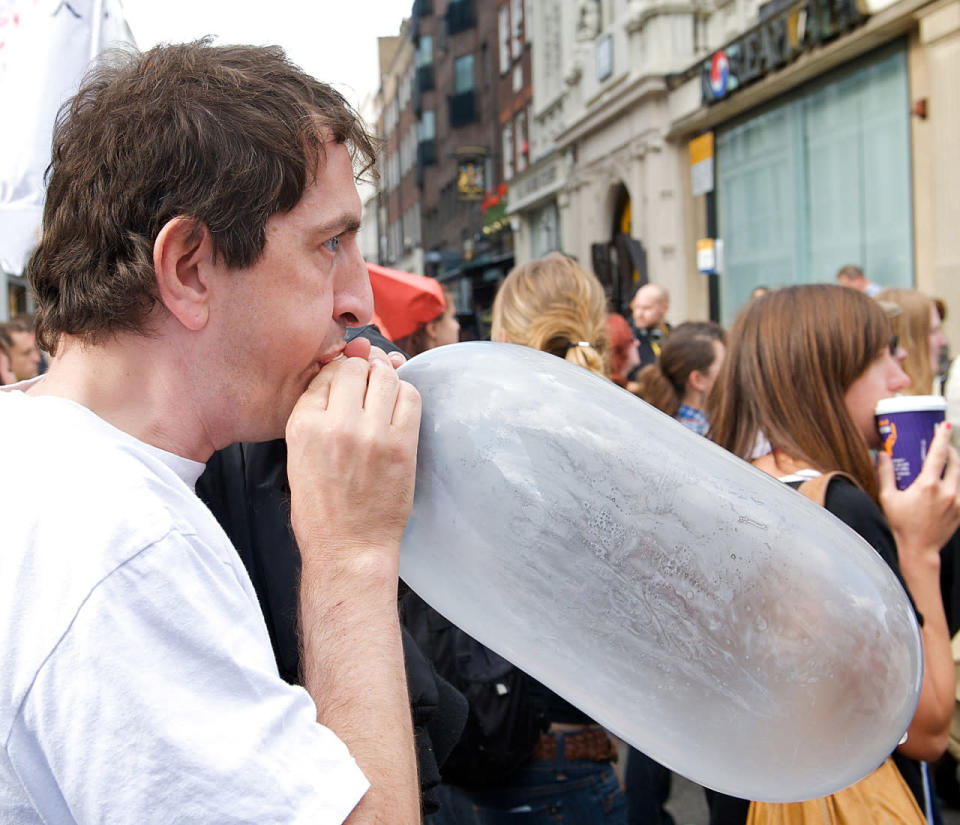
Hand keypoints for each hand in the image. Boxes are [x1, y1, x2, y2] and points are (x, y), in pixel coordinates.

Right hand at [285, 349, 420, 569]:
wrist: (348, 547)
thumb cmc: (321, 509)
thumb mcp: (299, 456)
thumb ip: (316, 415)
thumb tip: (342, 374)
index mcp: (302, 426)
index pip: (326, 374)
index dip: (341, 371)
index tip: (349, 378)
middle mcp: (335, 425)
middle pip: (356, 368)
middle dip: (364, 369)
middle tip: (369, 381)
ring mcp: (371, 434)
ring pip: (386, 377)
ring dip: (387, 377)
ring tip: (385, 391)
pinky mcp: (402, 446)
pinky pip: (410, 398)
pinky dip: (406, 393)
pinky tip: (400, 405)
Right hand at [879, 422, 959, 561]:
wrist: (919, 549)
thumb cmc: (901, 525)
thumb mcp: (888, 498)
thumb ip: (885, 474)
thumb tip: (882, 455)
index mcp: (927, 486)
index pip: (938, 454)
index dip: (941, 437)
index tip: (943, 426)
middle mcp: (946, 491)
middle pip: (955, 461)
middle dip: (950, 448)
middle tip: (942, 442)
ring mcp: (957, 501)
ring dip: (955, 463)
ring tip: (946, 459)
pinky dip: (956, 480)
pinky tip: (947, 481)